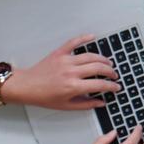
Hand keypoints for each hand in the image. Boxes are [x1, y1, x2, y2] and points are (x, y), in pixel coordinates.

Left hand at [4, 35, 120, 109]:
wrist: (27, 86)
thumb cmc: (44, 97)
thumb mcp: (66, 106)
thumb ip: (85, 104)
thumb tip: (100, 102)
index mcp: (73, 86)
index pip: (99, 84)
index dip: (111, 86)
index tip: (116, 87)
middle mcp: (71, 72)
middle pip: (98, 68)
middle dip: (110, 72)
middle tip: (114, 75)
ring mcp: (66, 60)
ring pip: (91, 56)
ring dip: (102, 59)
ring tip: (108, 63)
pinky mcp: (60, 53)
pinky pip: (74, 42)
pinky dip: (84, 38)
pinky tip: (92, 37)